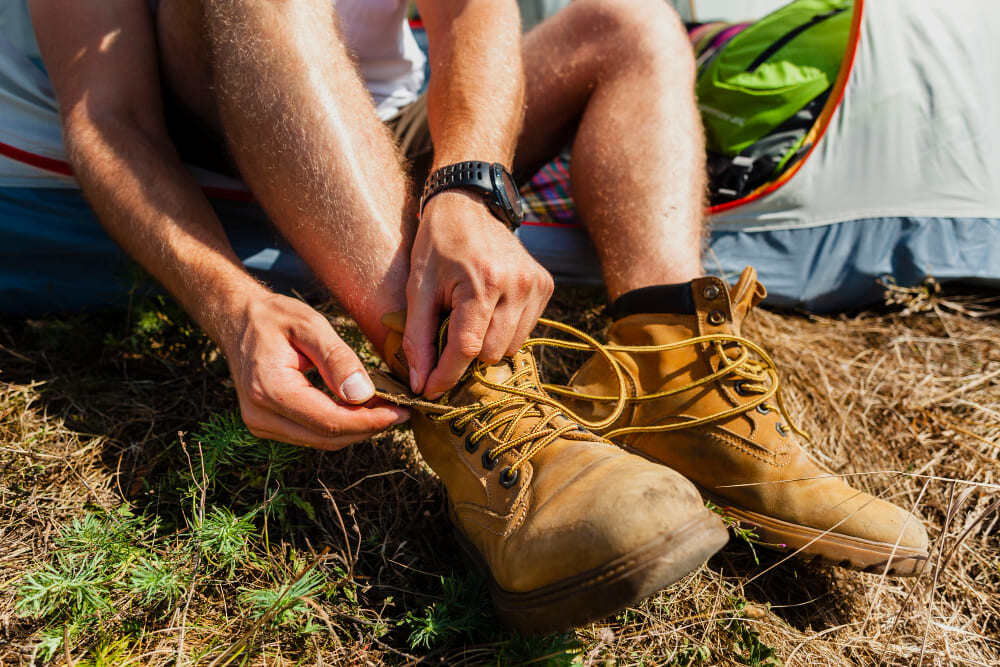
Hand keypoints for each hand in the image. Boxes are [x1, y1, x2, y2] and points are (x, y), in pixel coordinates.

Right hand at [219, 291, 408, 448]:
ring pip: (322, 441)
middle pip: (328, 438)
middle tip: (400, 408)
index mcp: (270, 389)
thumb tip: (363, 395)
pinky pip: (311, 434)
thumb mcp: (310, 325)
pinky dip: (339, 425)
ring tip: (383, 406)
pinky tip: (358, 407)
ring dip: (356, 428)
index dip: (370, 421)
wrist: (238, 319)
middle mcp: (260, 416)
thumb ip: (338, 359)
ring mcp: (261, 425)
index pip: (330, 421)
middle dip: (368, 427)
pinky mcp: (267, 426)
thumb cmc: (275, 317)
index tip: (401, 410)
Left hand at [404, 191, 553, 398]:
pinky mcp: (545, 286)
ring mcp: (536, 286)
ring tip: (470, 316)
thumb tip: (421, 384)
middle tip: (447, 334)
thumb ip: (417, 338)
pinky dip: (503, 330)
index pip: (467, 349)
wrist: (470, 204)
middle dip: (466, 356)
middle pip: (491, 355)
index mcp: (483, 283)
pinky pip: (524, 332)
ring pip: (510, 349)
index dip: (446, 375)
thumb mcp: (417, 289)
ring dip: (486, 344)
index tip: (430, 391)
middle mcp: (516, 285)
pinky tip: (489, 307)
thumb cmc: (437, 246)